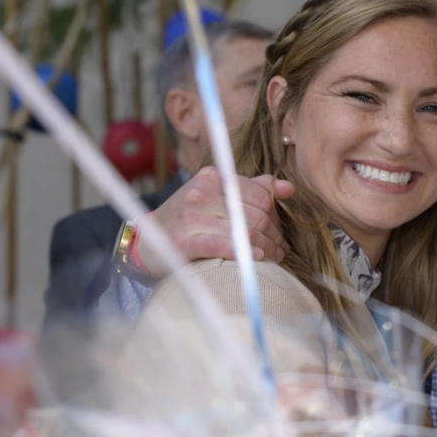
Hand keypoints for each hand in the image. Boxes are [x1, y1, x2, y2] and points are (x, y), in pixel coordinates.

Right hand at [136, 167, 294, 276]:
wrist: (148, 241)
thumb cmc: (190, 219)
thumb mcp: (218, 197)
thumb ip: (253, 189)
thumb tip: (288, 188)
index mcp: (213, 178)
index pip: (260, 194)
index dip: (276, 215)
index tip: (280, 231)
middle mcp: (202, 193)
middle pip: (255, 214)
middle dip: (274, 234)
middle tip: (281, 249)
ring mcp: (192, 217)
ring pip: (245, 231)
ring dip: (267, 247)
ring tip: (275, 257)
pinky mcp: (184, 242)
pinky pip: (222, 246)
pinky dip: (244, 253)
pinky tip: (257, 258)